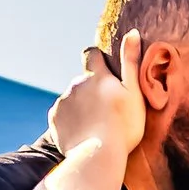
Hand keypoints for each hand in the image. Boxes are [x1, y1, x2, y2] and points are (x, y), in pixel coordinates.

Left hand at [50, 26, 149, 174]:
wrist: (97, 157)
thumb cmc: (123, 126)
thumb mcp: (134, 93)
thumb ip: (131, 62)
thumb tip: (133, 32)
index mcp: (96, 76)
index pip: (90, 53)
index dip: (96, 59)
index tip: (104, 71)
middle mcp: (76, 84)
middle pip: (83, 80)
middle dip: (91, 89)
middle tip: (107, 109)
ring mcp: (63, 101)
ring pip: (72, 98)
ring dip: (81, 106)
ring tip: (95, 125)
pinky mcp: (54, 119)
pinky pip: (62, 115)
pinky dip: (71, 120)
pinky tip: (83, 133)